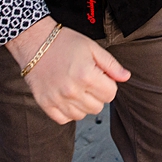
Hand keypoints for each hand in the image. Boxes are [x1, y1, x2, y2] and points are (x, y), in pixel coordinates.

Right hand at [6, 16, 130, 123]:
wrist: (35, 42)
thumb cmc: (65, 42)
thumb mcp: (92, 48)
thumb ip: (111, 65)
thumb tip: (126, 77)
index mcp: (86, 75)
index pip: (111, 94)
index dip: (108, 84)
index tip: (99, 76)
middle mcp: (72, 91)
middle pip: (98, 107)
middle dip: (97, 95)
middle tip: (87, 81)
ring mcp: (57, 99)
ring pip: (82, 115)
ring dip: (83, 104)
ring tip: (76, 87)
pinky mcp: (45, 104)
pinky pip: (64, 119)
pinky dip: (68, 111)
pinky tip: (66, 97)